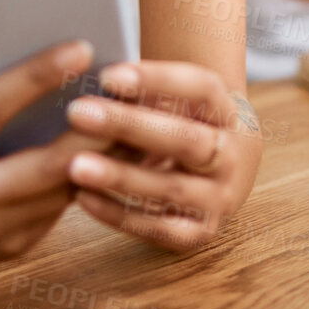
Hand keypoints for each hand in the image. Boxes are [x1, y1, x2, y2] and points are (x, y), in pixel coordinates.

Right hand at [0, 41, 109, 265]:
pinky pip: (58, 210)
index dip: (35, 77)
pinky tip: (110, 152)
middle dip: (91, 131)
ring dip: (102, 157)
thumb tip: (10, 45)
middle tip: (128, 94)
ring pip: (61, 192)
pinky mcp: (9, 249)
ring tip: (133, 118)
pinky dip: (85, 180)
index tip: (79, 47)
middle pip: (42, 165)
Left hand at [63, 61, 261, 250]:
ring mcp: (220, 198)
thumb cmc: (187, 124)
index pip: (200, 88)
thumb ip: (148, 93)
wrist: (226, 171)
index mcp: (230, 112)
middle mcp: (233, 156)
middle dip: (129, 125)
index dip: (156, 79)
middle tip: (77, 113)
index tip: (106, 76)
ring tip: (74, 164)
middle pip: (185, 139)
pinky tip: (83, 197)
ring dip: (120, 176)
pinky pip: (158, 228)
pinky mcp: (202, 233)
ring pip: (170, 188)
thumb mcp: (182, 102)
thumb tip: (96, 81)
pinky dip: (118, 214)